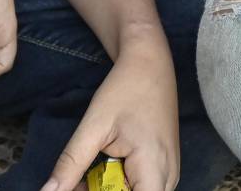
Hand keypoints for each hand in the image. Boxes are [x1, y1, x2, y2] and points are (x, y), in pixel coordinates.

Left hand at [40, 32, 179, 190]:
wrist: (150, 63)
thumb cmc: (125, 88)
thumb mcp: (94, 126)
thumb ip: (71, 164)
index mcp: (154, 167)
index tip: (80, 187)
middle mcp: (168, 176)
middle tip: (77, 182)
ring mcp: (169, 174)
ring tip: (83, 178)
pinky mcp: (164, 169)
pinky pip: (141, 190)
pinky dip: (118, 187)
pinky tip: (99, 172)